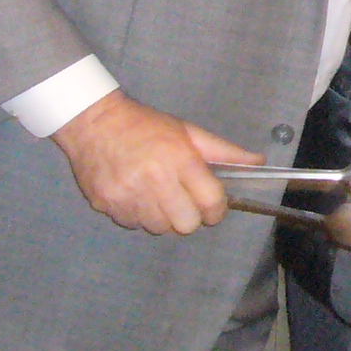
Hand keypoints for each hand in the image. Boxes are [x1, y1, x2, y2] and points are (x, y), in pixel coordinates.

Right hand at [49, 90, 261, 234]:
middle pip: (186, 224)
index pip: (211, 202)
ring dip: (163, 218)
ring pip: (159, 228)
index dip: (217, 209)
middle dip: (190, 217)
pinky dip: (139, 216)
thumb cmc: (145, 125)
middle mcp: (154, 180)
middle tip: (183, 201)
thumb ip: (224, 152)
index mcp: (179, 159)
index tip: (213, 206)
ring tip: (156, 195)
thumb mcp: (188, 132)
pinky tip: (136, 195)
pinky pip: (133, 225)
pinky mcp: (106, 205)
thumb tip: (258, 162)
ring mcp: (128, 195)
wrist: (93, 122)